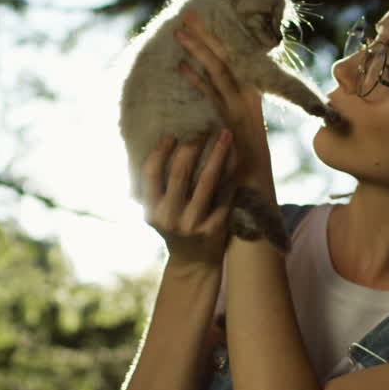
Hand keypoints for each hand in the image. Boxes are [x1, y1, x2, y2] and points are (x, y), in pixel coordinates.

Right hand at [141, 131, 233, 267]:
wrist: (194, 264)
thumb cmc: (176, 229)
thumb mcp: (159, 213)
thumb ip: (157, 189)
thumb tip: (163, 145)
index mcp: (151, 211)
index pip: (151, 174)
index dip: (159, 151)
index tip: (171, 132)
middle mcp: (169, 218)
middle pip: (180, 173)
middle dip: (192, 146)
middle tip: (202, 125)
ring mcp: (192, 225)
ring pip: (207, 181)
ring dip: (217, 154)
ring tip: (225, 135)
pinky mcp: (214, 229)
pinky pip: (225, 195)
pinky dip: (232, 175)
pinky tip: (237, 158)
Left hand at [175, 11, 273, 193]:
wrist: (254, 196)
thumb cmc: (237, 169)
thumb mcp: (226, 134)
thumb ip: (216, 113)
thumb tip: (195, 95)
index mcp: (246, 98)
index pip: (231, 61)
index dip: (215, 41)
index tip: (199, 23)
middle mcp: (246, 100)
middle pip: (226, 60)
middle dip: (206, 36)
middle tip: (187, 14)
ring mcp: (242, 111)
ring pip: (220, 72)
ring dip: (201, 50)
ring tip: (180, 31)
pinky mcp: (237, 124)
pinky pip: (215, 97)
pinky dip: (198, 80)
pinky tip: (182, 67)